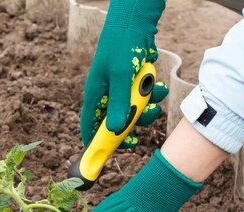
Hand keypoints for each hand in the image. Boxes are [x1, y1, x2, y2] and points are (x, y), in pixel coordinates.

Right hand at [81, 0, 167, 147]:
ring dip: (145, 107)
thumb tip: (115, 132)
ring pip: (133, 111)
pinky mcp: (134, 82)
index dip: (93, 145)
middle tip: (137, 136)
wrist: (136, 18)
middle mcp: (105, 94)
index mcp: (94, 95)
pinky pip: (143, 97)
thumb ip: (118, 105)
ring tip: (152, 93)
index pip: (89, 127)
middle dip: (128, 127)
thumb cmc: (122, 45)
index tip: (100, 161)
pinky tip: (154, 82)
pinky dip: (152, 93)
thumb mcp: (120, 77)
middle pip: (114, 124)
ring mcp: (120, 88)